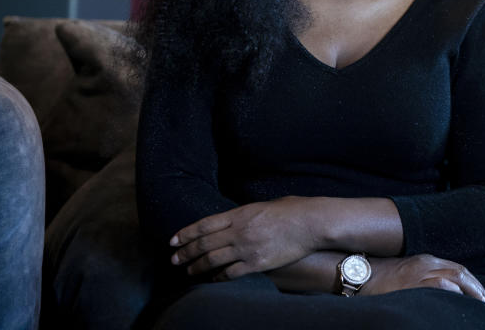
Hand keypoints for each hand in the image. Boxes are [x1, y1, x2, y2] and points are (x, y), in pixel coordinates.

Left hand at [170, 197, 318, 279]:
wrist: (312, 223)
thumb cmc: (293, 210)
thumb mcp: (265, 204)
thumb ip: (247, 213)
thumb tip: (237, 219)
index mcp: (240, 213)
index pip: (204, 225)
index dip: (186, 233)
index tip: (173, 240)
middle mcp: (239, 231)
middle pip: (204, 244)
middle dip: (185, 252)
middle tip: (174, 259)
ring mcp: (247, 248)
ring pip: (213, 260)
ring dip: (197, 266)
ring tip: (189, 271)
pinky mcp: (257, 263)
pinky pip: (231, 273)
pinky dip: (218, 277)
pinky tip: (213, 279)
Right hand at [363, 254, 484, 307]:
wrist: (359, 273)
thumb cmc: (380, 277)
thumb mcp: (406, 274)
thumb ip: (423, 278)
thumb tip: (443, 292)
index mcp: (427, 260)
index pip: (458, 270)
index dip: (474, 283)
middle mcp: (427, 263)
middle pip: (461, 272)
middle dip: (479, 288)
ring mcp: (420, 272)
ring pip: (456, 277)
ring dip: (473, 291)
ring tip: (483, 304)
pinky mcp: (413, 282)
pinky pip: (439, 284)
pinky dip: (453, 291)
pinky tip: (461, 300)